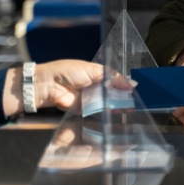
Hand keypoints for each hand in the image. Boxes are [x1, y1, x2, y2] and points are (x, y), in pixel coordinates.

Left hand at [3, 60, 135, 116]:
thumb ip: (113, 77)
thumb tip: (131, 83)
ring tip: (130, 109)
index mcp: (97, 74)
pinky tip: (118, 114)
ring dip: (117, 106)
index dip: (125, 85)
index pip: (115, 80)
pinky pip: (98, 112)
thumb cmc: (68, 72)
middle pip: (113, 93)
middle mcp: (95, 86)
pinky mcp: (84, 110)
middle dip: (123, 97)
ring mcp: (90, 98)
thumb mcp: (93, 70)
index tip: (136, 90)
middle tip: (135, 102)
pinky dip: (107, 113)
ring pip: (107, 103)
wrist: (47, 85)